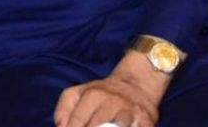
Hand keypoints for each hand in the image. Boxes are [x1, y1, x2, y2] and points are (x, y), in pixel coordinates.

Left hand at [54, 52, 168, 126]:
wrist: (136, 85)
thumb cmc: (102, 94)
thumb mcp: (78, 93)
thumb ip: (64, 108)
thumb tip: (61, 126)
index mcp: (93, 94)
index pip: (78, 120)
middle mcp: (113, 102)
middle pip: (97, 125)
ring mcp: (131, 112)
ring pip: (120, 125)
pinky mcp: (147, 121)